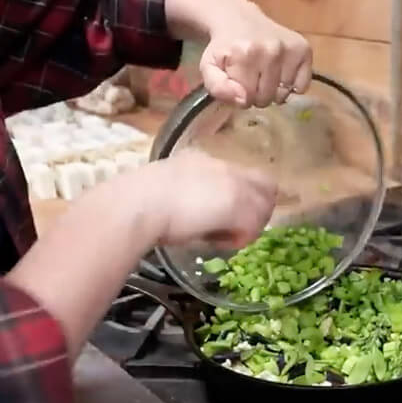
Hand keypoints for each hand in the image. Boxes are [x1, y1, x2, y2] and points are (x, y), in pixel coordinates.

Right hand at [124, 152, 276, 248]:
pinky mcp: (237, 205)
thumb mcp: (163, 191)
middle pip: (262, 184)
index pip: (236, 174)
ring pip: (263, 205)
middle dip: (256, 209)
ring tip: (226, 238)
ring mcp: (233, 184)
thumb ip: (181, 196)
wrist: (138, 204)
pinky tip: (220, 243)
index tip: (224, 215)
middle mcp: (222, 166)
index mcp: (201, 160)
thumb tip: (189, 215)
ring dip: (249, 225)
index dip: (239, 195)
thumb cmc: (138, 203)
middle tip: (236, 230)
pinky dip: (240, 239)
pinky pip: (253, 227)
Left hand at [165, 0, 311, 107]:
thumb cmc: (224, 48)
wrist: (239, 20)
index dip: (241, 95)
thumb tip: (243, 100)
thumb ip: (217, 87)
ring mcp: (290, 48)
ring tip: (265, 74)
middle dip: (258, 94)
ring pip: (284, 94)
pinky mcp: (304, 49)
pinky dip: (292, 86)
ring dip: (274, 90)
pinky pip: (302, 86)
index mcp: (245, 54)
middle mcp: (272, 49)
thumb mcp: (209, 67)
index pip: (247, 98)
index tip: (238, 82)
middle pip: (268, 98)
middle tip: (252, 78)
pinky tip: (281, 73)